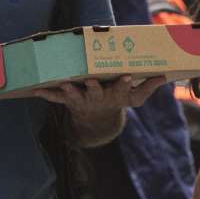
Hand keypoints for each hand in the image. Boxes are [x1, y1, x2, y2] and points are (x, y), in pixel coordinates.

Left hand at [30, 75, 166, 117]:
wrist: (98, 122)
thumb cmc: (117, 102)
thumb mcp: (134, 98)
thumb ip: (147, 87)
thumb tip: (164, 76)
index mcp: (115, 95)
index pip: (121, 88)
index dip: (123, 84)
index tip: (126, 76)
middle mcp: (98, 98)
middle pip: (96, 92)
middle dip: (94, 87)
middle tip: (91, 80)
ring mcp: (83, 100)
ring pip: (75, 96)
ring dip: (69, 91)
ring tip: (63, 85)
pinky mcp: (69, 101)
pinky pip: (56, 98)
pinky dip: (46, 94)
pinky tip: (35, 90)